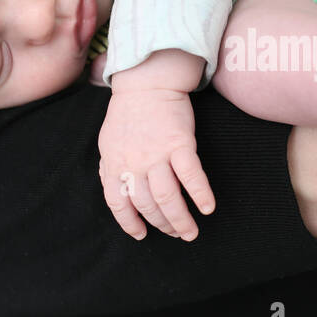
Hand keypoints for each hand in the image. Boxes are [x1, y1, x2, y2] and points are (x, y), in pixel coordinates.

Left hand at [98, 87, 215, 240]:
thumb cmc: (128, 112)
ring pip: (168, 198)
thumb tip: (116, 189)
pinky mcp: (180, 143)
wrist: (147, 82)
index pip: (119, 204)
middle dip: (163, 225)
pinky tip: (208, 207)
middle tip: (177, 233)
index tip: (142, 234)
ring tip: (191, 231)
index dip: (130, 223)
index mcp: (114, 164)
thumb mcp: (108, 142)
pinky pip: (191, 176)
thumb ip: (111, 167)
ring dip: (181, 220)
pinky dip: (201, 195)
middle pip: (148, 205)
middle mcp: (133, 163)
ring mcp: (157, 154)